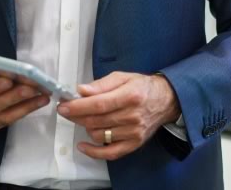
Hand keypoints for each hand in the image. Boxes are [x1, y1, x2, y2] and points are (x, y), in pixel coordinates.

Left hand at [56, 71, 180, 159]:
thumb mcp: (123, 77)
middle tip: (65, 110)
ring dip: (85, 128)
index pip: (98, 104)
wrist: (166, 101)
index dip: (78, 106)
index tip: (63, 105)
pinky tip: (82, 145)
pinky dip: (93, 152)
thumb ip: (101, 84)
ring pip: (100, 135)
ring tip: (82, 118)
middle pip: (96, 120)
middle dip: (76, 116)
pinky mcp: (134, 144)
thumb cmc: (142, 87)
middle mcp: (132, 116)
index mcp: (130, 96)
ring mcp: (134, 132)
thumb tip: (81, 91)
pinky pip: (110, 153)